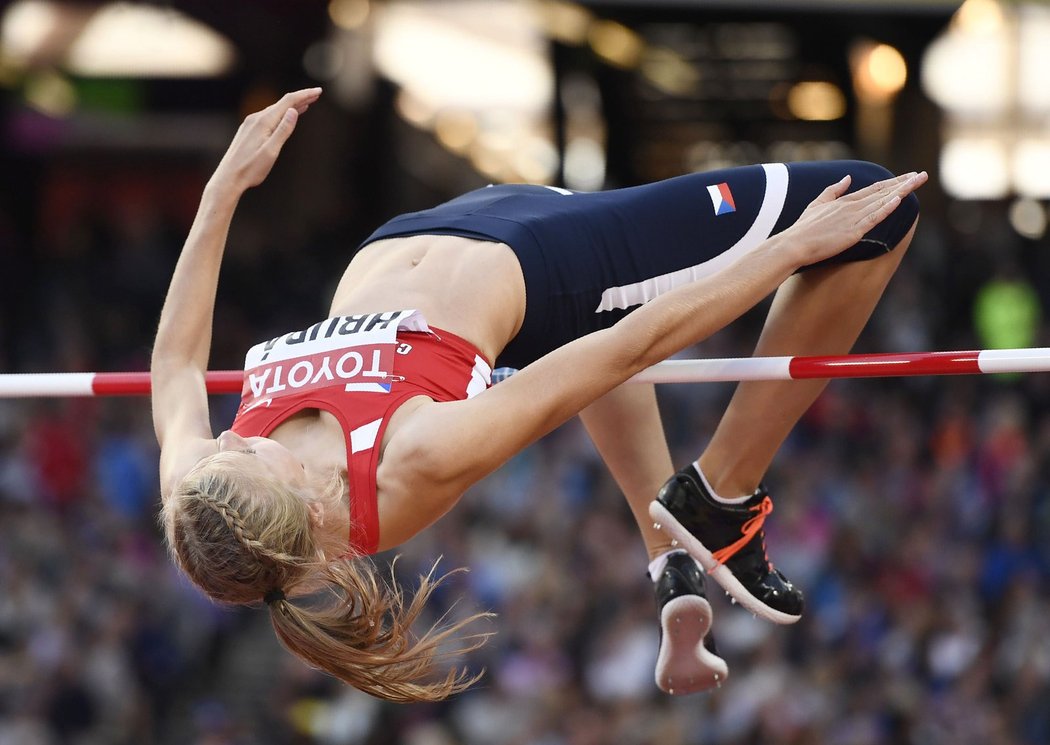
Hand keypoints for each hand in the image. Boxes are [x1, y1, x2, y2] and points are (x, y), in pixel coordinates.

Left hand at [210, 88, 322, 193]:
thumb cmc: (250, 169)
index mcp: (263, 122)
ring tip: (305, 104)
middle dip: (300, 98)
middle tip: (317, 95)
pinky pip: (267, 116)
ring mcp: (250, 124)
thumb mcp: (271, 151)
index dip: (304, 95)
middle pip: (282, 103)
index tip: (319, 91)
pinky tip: (284, 117)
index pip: (288, 102)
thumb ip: (283, 130)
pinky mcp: (248, 130)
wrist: (228, 178)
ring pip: (274, 110)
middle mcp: (256, 118)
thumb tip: (293, 110)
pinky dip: (280, 114)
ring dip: (291, 106)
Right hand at [784, 170, 927, 266]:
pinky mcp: (852, 232)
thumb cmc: (802, 229)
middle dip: (904, 183)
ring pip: (882, 201)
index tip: (908, 177)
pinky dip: (886, 208)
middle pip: (883, 191)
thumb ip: (833, 190)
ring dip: (902, 191)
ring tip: (918, 182)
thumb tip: (847, 178)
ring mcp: (853, 218)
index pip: (874, 189)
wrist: (793, 244)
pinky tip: (898, 201)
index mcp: (844, 201)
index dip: (892, 182)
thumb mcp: (816, 204)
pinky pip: (873, 218)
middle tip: (922, 175)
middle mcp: (851, 206)